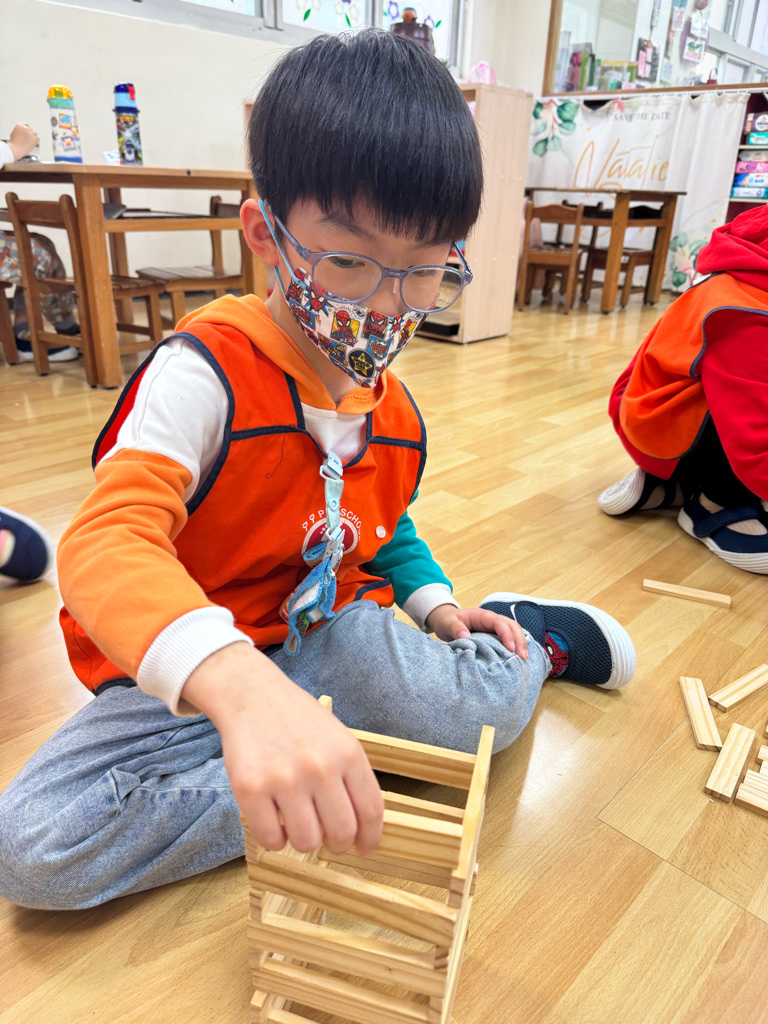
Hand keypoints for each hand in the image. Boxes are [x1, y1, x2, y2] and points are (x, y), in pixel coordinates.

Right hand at [9, 123, 38, 160]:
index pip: (26, 125)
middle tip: (27, 140)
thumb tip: (23, 131)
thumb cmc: (14, 144)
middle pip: (30, 129)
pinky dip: (36, 141)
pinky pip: (38, 138)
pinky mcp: (35, 138)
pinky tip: (33, 144)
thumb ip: (19, 131)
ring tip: (29, 142)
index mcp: (19, 126)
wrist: (16, 150)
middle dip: (29, 134)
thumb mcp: (14, 134)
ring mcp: (30, 133)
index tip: (27, 133)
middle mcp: (25, 128)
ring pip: (35, 134)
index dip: (27, 129)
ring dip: (33, 137)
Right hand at [182, 642, 383, 855]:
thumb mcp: (338, 739)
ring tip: (297, 822)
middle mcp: (320, 767)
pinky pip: (271, 839)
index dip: (370, 838)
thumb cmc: (298, 721)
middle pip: (342, 833)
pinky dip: (275, 839)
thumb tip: (364, 828)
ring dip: (304, 841)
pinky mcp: (251, 789)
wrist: (253, 696)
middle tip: (327, 837)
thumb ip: (352, 777)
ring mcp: (285, 779)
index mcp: (347, 753)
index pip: (371, 811)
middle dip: (337, 843)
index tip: (364, 849)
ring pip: (307, 842)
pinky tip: (275, 821)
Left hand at [426, 603, 528, 657]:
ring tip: (524, 659)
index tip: (510, 649)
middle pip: (512, 626)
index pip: (499, 623)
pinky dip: (515, 646)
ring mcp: (494, 628)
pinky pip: (509, 639)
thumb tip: (465, 636)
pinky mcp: (494, 636)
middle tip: (523, 657)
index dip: (507, 635)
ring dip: (521, 644)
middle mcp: (492, 620)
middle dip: (520, 640)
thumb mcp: (447, 623)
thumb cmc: (447, 621)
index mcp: (482, 616)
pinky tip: (518, 659)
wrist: (445, 620)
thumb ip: (455, 628)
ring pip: (514, 632)